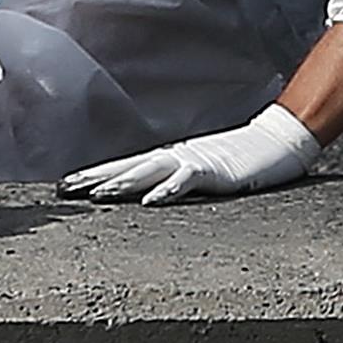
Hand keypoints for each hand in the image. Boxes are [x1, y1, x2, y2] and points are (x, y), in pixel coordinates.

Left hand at [61, 105, 321, 205]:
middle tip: (64, 189)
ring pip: (149, 171)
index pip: (126, 167)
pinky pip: (186, 181)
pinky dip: (167, 190)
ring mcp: (194, 162)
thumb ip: (178, 180)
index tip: (67, 185)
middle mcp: (176, 157)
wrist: (278, 141)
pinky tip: (149, 201)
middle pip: (127, 167)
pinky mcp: (215, 170)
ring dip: (121, 182)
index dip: (96, 175)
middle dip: (94, 178)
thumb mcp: (203, 173)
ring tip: (95, 194)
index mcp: (171, 160)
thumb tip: (151, 192)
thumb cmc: (244, 160)